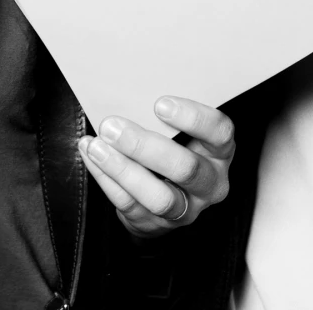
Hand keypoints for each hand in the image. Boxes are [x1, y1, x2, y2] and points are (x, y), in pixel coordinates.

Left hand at [77, 96, 234, 237]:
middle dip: (144, 147)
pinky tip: (92, 156)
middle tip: (113, 127)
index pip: (219, 132)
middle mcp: (210, 183)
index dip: (193, 118)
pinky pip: (130, 204)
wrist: (166, 193)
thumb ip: (166, 116)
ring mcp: (187, 208)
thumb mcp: (181, 130)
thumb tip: (130, 89)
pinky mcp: (158, 224)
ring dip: (123, 169)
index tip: (159, 104)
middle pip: (186, 168)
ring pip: (159, 197)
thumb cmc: (173, 146)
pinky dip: (106, 178)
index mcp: (220, 151)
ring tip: (98, 146)